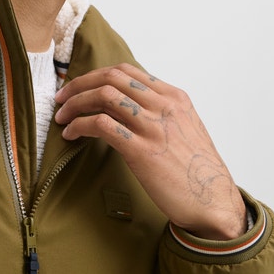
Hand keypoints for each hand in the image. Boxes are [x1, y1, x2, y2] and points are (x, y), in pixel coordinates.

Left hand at [54, 63, 246, 239]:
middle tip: (61, 99)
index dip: (95, 75)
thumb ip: (160, 114)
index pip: (126, 71)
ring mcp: (153, 126)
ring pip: (103, 96)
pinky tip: (72, 135)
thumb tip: (128, 108)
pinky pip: (101, 125)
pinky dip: (80, 125)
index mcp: (174, 97)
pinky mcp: (141, 150)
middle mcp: (164, 106)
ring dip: (75, 104)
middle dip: (79, 85)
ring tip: (62, 118)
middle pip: (110, 78)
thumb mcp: (185, 129)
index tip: (78, 87)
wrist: (213, 201)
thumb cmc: (197, 172)